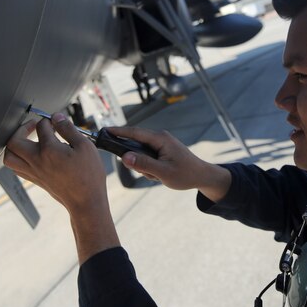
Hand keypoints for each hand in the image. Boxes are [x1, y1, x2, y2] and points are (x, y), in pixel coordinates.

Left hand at [4, 114, 118, 263]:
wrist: (86, 200)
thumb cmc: (88, 175)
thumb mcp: (85, 146)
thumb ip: (69, 129)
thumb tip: (57, 118)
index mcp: (49, 150)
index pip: (41, 127)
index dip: (49, 120)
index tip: (56, 120)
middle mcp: (37, 161)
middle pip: (15, 140)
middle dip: (22, 128)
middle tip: (34, 125)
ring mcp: (34, 172)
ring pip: (10, 156)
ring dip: (14, 144)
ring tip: (26, 139)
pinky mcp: (35, 180)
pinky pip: (16, 168)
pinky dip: (17, 158)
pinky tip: (28, 154)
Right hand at [108, 127, 231, 201]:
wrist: (201, 176)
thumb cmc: (185, 174)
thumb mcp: (163, 172)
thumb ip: (143, 164)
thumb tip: (125, 157)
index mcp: (160, 139)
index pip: (134, 132)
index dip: (118, 131)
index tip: (104, 130)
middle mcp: (159, 138)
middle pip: (135, 144)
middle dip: (136, 160)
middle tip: (148, 173)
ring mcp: (160, 143)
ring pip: (141, 153)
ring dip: (145, 167)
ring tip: (157, 176)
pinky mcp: (161, 150)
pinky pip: (147, 157)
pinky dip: (149, 168)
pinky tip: (159, 175)